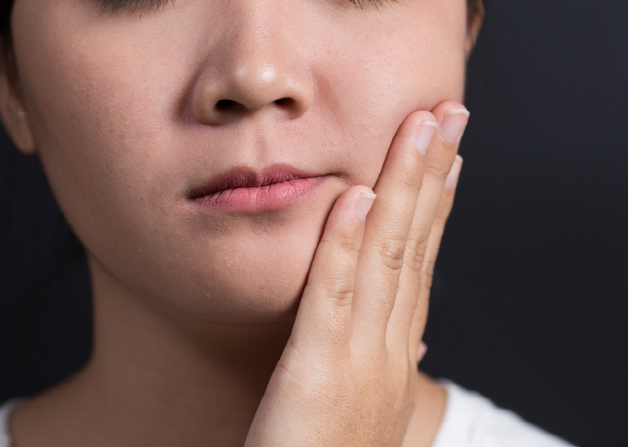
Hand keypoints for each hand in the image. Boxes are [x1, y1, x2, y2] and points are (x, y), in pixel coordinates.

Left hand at [244, 102, 466, 446]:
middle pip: (414, 246)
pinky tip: (357, 197)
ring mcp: (359, 358)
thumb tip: (409, 334)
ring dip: (403, 189)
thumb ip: (381, 358)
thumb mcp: (362, 401)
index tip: (448, 157)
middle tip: (448, 115)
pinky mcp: (319, 371)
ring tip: (418, 131)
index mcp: (394, 354)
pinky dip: (346, 245)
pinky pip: (333, 298)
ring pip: (387, 258)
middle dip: (433, 176)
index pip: (420, 264)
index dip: (437, 205)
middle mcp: (388, 348)